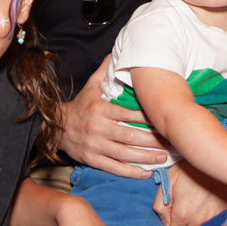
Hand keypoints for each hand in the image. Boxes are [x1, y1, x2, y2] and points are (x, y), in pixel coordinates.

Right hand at [58, 55, 169, 177]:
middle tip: (171, 143)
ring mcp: (95, 145)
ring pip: (124, 154)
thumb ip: (105, 71)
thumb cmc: (79, 106)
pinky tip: (146, 173)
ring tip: (163, 158)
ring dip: (145, 157)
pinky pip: (114, 167)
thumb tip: (116, 52)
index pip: (128, 114)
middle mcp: (98, 128)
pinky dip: (130, 172)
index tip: (163, 120)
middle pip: (129, 136)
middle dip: (152, 141)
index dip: (147, 118)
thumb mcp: (90, 85)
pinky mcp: (92, 159)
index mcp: (100, 109)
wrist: (55, 126)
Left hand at [153, 159, 226, 225]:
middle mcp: (198, 220)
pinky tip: (203, 219)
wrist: (215, 158)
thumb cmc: (189, 168)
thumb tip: (164, 224)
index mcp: (182, 213)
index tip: (171, 225)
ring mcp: (212, 219)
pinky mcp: (223, 215)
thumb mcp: (168, 180)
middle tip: (180, 224)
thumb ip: (160, 205)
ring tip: (191, 221)